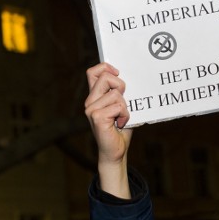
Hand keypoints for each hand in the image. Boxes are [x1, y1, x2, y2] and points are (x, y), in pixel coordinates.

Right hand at [84, 62, 132, 197]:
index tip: (118, 74)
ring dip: (125, 106)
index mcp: (94, 96)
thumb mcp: (121, 106)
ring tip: (121, 118)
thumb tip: (128, 79)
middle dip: (121, 85)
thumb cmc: (120, 129)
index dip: (105, 67)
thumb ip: (120, 93)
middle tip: (123, 102)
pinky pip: (118, 106)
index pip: (93, 72)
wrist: (116, 152)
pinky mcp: (97, 117)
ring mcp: (91, 109)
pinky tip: (120, 124)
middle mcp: (90, 101)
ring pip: (116, 94)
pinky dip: (125, 114)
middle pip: (106, 77)